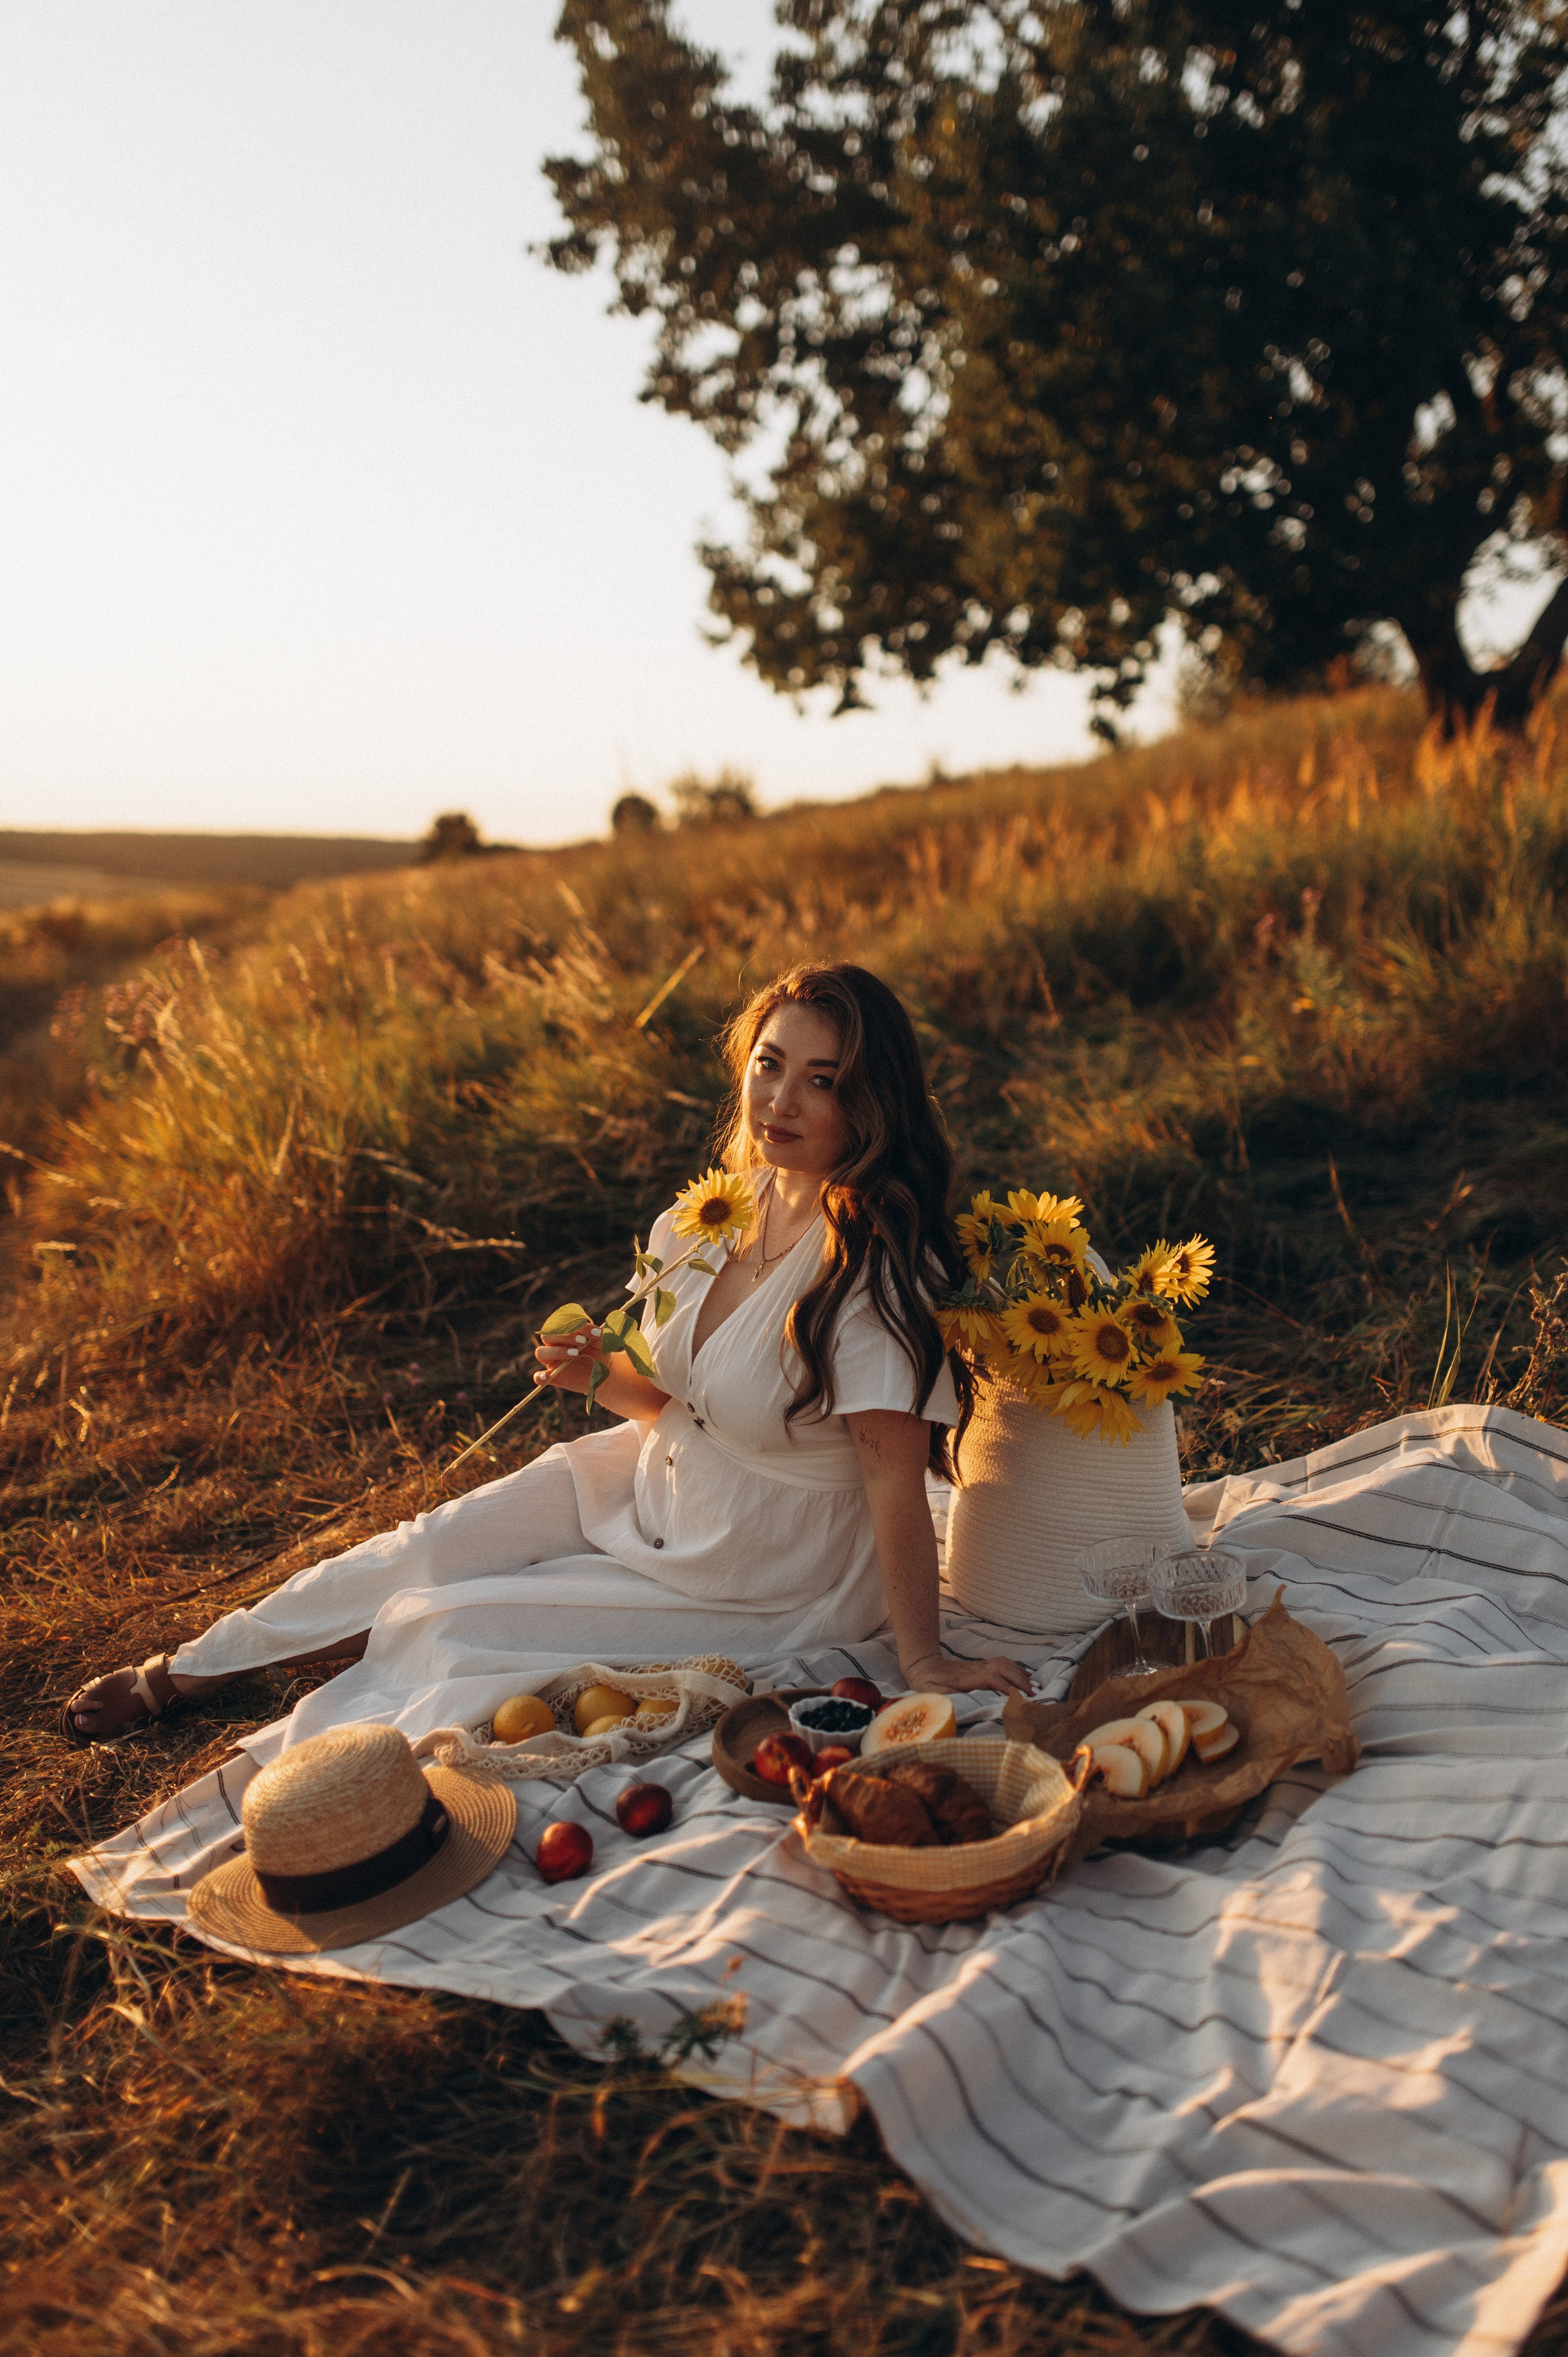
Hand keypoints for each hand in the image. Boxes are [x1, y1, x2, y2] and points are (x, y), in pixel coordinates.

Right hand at [533, 1323, 603, 1396]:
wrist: (602, 1373)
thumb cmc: (598, 1354)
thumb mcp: (601, 1344)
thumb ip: (598, 1336)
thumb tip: (600, 1331)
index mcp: (563, 1333)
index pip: (562, 1324)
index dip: (577, 1325)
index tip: (596, 1332)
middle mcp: (555, 1345)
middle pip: (548, 1336)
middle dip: (565, 1336)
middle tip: (583, 1341)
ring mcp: (552, 1362)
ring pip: (541, 1352)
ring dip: (556, 1352)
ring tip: (576, 1353)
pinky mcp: (553, 1377)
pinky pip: (538, 1377)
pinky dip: (540, 1376)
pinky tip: (548, 1376)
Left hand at [902, 1652, 1033, 1697]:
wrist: (922, 1665)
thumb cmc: (927, 1683)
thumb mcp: (932, 1693)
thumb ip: (947, 1697)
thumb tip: (963, 1704)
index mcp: (966, 1678)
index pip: (992, 1679)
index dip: (1007, 1687)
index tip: (1020, 1698)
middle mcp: (976, 1669)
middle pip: (1003, 1669)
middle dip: (1020, 1681)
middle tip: (1035, 1695)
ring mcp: (979, 1665)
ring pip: (1005, 1664)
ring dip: (1021, 1674)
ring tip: (1035, 1686)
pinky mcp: (980, 1665)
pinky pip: (1002, 1662)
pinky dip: (1016, 1667)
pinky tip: (1025, 1674)